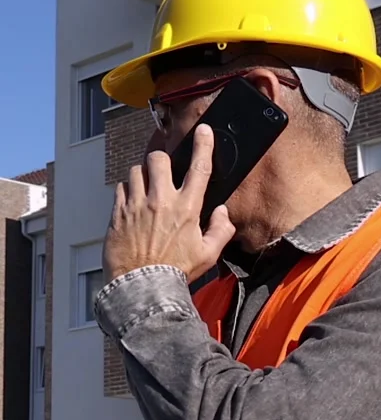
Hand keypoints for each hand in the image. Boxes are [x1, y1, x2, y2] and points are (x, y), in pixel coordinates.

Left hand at [103, 124, 235, 284]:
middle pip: (159, 159)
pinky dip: (127, 191)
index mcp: (187, 208)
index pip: (199, 168)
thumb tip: (223, 213)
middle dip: (162, 159)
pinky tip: (132, 203)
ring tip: (146, 188)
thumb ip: (220, 231)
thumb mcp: (208, 255)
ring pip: (137, 170)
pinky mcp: (118, 213)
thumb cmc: (175, 272)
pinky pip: (121, 188)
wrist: (142, 287)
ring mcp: (137, 205)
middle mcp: (161, 201)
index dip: (204, 145)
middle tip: (163, 171)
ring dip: (143, 175)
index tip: (204, 132)